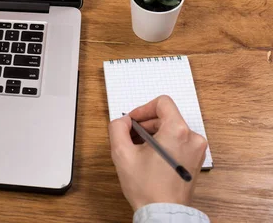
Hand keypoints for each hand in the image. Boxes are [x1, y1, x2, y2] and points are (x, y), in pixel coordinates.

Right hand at [108, 95, 207, 210]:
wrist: (163, 212)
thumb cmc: (147, 187)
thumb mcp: (122, 153)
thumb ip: (117, 128)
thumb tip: (124, 121)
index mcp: (177, 131)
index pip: (163, 103)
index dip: (143, 109)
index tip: (133, 122)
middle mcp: (192, 137)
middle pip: (166, 116)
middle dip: (146, 124)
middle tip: (131, 138)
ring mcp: (197, 149)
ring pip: (172, 129)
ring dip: (153, 135)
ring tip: (139, 150)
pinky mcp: (196, 159)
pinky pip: (178, 141)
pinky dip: (164, 144)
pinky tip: (150, 158)